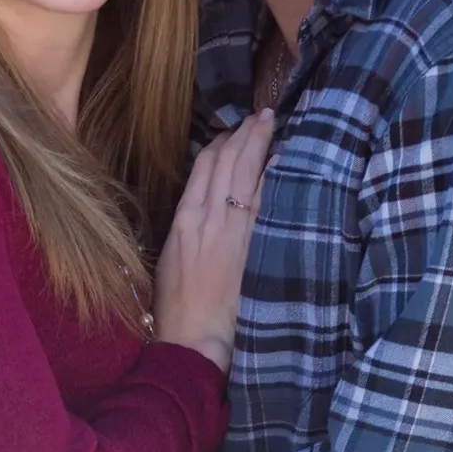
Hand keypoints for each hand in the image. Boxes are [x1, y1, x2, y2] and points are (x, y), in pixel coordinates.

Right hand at [154, 110, 274, 372]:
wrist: (193, 336)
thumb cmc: (177, 305)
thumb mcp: (172, 258)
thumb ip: (187, 229)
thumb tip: (202, 208)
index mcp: (183, 219)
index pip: (204, 168)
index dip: (220, 144)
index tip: (233, 132)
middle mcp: (206, 217)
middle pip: (226, 163)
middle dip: (244, 135)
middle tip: (260, 115)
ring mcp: (231, 228)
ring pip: (244, 173)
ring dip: (258, 145)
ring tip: (269, 123)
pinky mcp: (250, 243)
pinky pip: (263, 200)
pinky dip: (271, 175)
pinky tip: (281, 158)